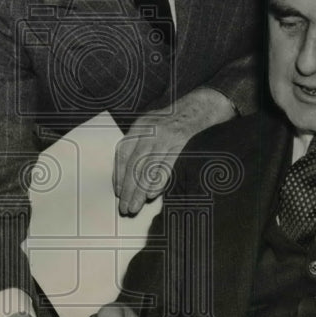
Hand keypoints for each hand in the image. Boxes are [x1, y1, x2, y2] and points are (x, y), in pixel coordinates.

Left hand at [115, 88, 235, 215]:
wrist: (196, 109)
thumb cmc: (170, 122)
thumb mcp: (149, 127)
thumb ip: (137, 145)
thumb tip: (125, 176)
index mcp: (139, 126)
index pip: (123, 153)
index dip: (119, 174)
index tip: (119, 192)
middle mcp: (150, 131)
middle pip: (134, 164)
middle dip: (128, 188)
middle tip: (125, 207)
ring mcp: (165, 137)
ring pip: (148, 168)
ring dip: (140, 190)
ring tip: (135, 206)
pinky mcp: (179, 143)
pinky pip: (166, 166)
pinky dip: (158, 181)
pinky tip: (152, 194)